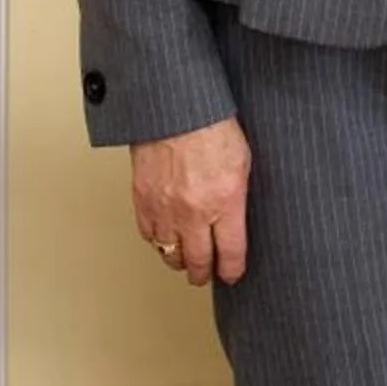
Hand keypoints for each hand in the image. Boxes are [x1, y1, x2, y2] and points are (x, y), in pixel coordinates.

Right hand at [131, 117, 250, 284]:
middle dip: (205, 273)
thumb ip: (239, 196)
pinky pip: (149, 236)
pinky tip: (166, 238)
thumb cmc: (212, 127)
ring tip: (187, 260)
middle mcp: (194, 211)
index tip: (232, 274)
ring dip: (180, 260)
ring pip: (171, 254)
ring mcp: (165, 209)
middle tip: (207, 275)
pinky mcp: (143, 202)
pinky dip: (159, 241)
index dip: (232, 269)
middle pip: (198, 262)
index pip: (231, 253)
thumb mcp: (243, 162)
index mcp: (225, 201)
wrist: (175, 110)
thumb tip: (238, 222)